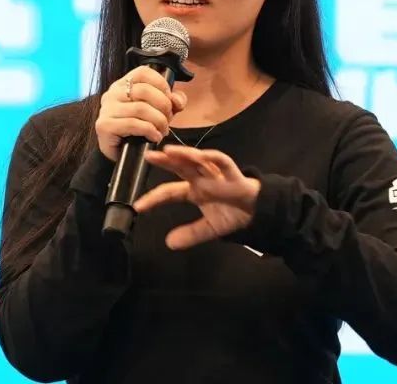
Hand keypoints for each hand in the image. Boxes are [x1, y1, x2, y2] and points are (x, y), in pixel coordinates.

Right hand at [96, 66, 187, 160]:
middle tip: (168, 119)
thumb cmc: (139, 129)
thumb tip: (177, 100)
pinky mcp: (105, 125)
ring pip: (141, 108)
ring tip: (162, 130)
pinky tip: (155, 136)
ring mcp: (107, 109)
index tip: (169, 99)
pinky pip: (133, 124)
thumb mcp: (158, 111)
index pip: (143, 72)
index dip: (161, 84)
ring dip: (159, 121)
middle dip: (163, 106)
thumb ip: (171, 101)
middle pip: (145, 90)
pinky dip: (150, 131)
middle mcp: (113, 93)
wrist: (121, 152)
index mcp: (123, 84)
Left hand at [135, 145, 260, 249]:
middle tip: (148, 157)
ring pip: (198, 160)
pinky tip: (201, 156)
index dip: (154, 198)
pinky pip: (222, 162)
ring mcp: (217, 175)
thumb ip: (190, 234)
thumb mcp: (209, 228)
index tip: (138, 206)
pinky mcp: (233, 175)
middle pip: (180, 166)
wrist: (258, 213)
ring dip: (184, 154)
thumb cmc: (233, 213)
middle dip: (165, 161)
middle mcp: (203, 179)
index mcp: (195, 190)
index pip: (169, 192)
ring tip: (169, 152)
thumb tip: (169, 244)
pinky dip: (212, 157)